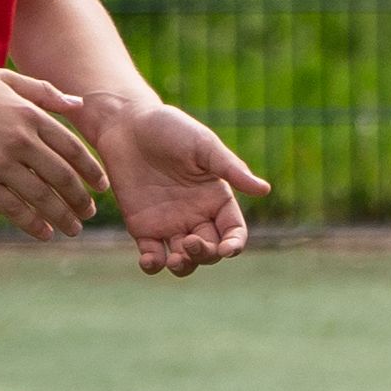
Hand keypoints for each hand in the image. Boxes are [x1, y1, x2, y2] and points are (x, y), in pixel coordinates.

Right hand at [0, 66, 108, 241]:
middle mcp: (21, 140)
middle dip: (80, 200)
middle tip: (89, 213)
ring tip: (73, 229)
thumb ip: (44, 92)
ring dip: (62, 216)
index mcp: (31, 116)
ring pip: (42, 197)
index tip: (102, 187)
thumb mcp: (5, 80)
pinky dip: (33, 223)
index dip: (92, 172)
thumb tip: (79, 104)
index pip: (73, 149)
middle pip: (62, 177)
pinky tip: (44, 232)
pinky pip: (13, 208)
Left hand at [80, 95, 274, 275]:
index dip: (234, 244)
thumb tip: (265, 190)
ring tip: (175, 259)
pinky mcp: (142, 227)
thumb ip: (231, 169)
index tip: (227, 249)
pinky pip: (153, 255)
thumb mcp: (204, 145)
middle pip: (210, 250)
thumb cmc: (170, 128)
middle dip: (205, 253)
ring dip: (184, 266)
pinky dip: (153, 265)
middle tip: (190, 241)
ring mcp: (170, 224)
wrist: (126, 124)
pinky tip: (150, 260)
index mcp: (217, 198)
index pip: (233, 231)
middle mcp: (197, 215)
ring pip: (184, 259)